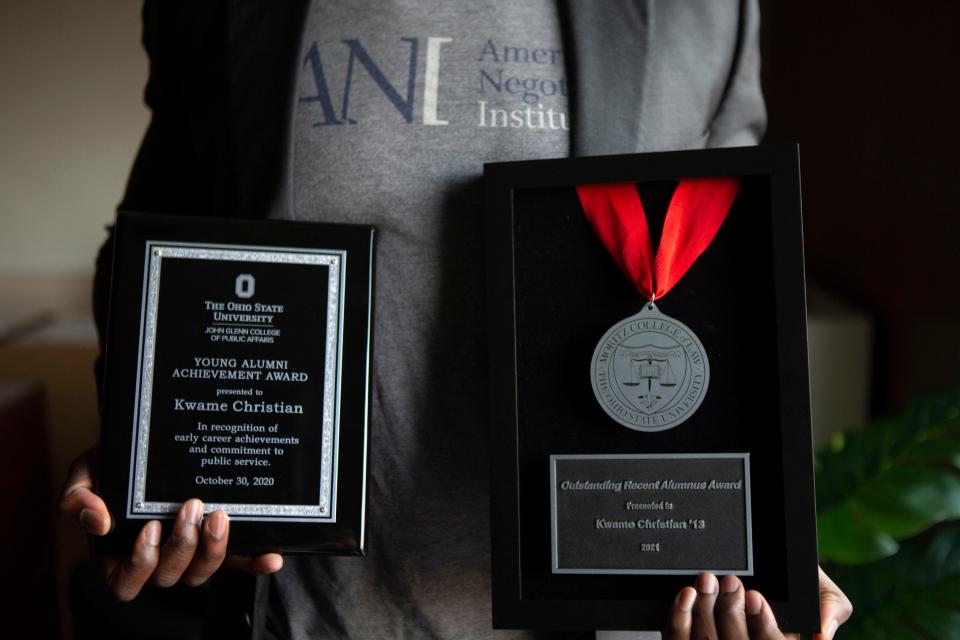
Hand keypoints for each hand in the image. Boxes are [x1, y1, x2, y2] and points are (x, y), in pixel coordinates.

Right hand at [59, 443, 283, 600]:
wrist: (150, 436)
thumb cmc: (116, 461)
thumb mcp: (86, 472)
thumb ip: (78, 499)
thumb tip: (97, 523)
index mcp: (121, 551)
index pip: (126, 582)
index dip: (139, 565)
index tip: (149, 528)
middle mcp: (159, 556)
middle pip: (170, 577)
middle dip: (182, 547)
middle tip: (190, 507)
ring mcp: (193, 550)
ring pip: (203, 571)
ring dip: (214, 549)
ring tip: (219, 514)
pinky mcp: (223, 540)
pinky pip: (241, 561)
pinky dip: (256, 562)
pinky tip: (270, 556)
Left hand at [663, 568, 850, 639]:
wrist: (768, 557)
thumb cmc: (799, 579)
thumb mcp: (824, 592)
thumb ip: (830, 609)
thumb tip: (821, 636)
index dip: (763, 627)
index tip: (755, 596)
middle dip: (730, 614)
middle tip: (731, 582)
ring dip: (703, 613)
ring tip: (708, 581)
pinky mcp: (691, 636)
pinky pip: (678, 638)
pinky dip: (679, 617)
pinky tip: (687, 594)